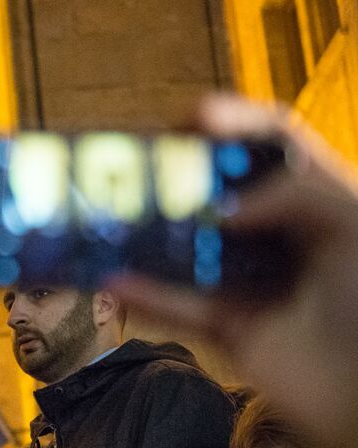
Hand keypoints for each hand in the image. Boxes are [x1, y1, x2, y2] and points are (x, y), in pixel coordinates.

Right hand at [109, 94, 357, 447]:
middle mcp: (284, 236)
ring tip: (112, 216)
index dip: (234, 123)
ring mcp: (255, 282)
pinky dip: (145, 294)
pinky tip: (112, 278)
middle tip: (136, 168)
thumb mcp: (349, 226)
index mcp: (320, 201)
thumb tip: (218, 207)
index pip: (276, 145)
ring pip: (192, 249)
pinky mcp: (231, 328)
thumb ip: (292, 196)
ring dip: (152, 234)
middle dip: (180, 176)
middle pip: (222, 191)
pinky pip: (179, 307)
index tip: (190, 118)